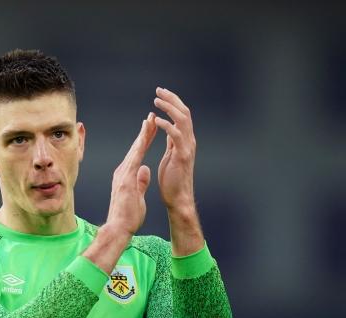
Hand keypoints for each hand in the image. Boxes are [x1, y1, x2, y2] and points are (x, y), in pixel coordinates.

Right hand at [104, 113, 157, 236]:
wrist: (118, 228)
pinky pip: (135, 158)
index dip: (144, 141)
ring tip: (149, 120)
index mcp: (126, 176)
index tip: (151, 129)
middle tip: (150, 117)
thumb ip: (141, 182)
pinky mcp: (125, 179)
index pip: (137, 155)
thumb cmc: (127, 217)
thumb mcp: (137, 196)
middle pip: (135, 148)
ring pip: (134, 150)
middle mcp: (122, 172)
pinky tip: (145, 136)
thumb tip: (146, 170)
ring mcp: (123, 175)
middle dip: (144, 133)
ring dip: (142, 134)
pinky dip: (140, 146)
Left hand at [153, 87, 195, 211]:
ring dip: (169, 108)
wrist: (178, 198)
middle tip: (158, 90)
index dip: (172, 102)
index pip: (181, 115)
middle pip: (184, 112)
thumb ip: (172, 143)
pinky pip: (176, 136)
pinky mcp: (182, 156)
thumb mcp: (171, 156)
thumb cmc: (172, 181)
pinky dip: (167, 126)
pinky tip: (157, 120)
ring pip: (182, 120)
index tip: (161, 94)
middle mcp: (189, 141)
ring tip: (156, 101)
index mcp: (185, 141)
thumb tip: (169, 131)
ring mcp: (187, 148)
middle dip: (172, 99)